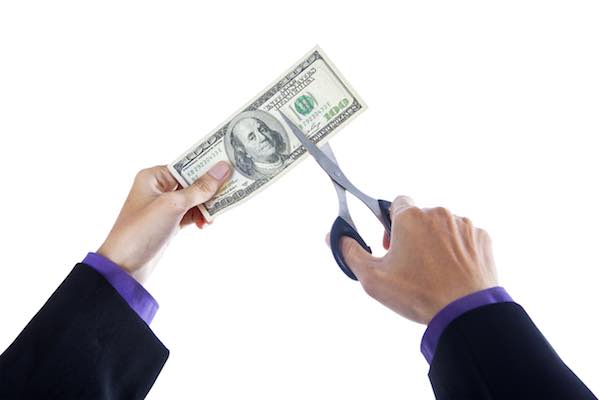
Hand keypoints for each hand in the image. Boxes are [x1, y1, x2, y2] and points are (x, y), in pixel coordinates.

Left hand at [98, 161, 231, 283]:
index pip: (186, 166)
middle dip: (209, 190)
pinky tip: (204, 224)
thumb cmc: (141, 231)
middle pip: (192, 182)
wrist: (124, 267)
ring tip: (211, 217)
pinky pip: (191, 214)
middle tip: (229, 192)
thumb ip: (200, 188)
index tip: (229, 167)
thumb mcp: (173, 205)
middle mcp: (158, 189)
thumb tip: (222, 169)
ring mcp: (164, 207)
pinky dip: (200, 218)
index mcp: (153, 177)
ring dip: (206, 207)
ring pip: (194, 199)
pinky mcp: (169, 223)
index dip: (206, 167)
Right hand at [330, 196, 497, 323]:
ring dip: (436, 241)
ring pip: (443, 227)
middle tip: (409, 262)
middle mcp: (438, 213)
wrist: (465, 313)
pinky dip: (458, 251)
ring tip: (433, 271)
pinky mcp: (482, 239)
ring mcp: (463, 225)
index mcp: (410, 217)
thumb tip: (334, 236)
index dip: (389, 223)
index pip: (395, 203)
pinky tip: (452, 272)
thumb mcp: (372, 278)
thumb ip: (349, 252)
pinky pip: (464, 238)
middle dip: (413, 234)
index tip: (390, 243)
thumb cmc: (418, 294)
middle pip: (420, 216)